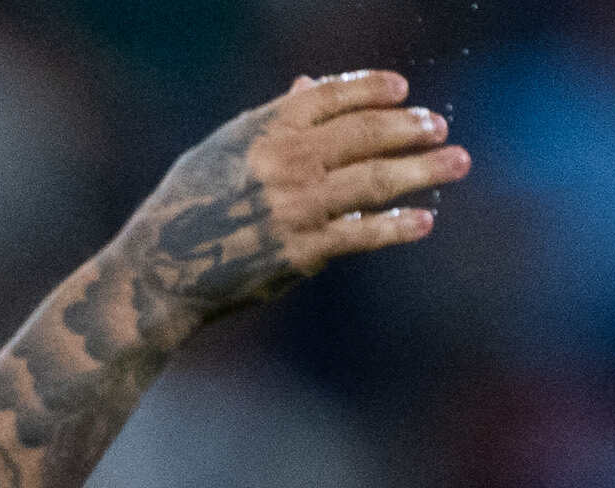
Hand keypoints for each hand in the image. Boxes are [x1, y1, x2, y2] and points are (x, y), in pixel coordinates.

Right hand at [115, 70, 463, 333]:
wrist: (157, 274)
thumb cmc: (184, 208)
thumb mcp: (220, 151)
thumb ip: (269, 120)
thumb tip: (309, 87)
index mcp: (264, 129)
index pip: (333, 95)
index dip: (372, 89)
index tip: (403, 91)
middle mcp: (286, 161)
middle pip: (367, 133)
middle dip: (411, 127)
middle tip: (440, 126)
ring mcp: (297, 206)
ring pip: (376, 180)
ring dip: (423, 169)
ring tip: (457, 161)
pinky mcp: (303, 251)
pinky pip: (364, 233)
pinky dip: (397, 227)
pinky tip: (424, 220)